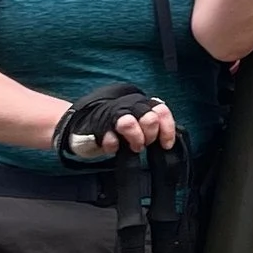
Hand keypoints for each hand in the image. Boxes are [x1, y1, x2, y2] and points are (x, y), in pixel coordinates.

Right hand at [56, 90, 178, 157]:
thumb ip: (154, 128)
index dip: (167, 129)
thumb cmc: (116, 129)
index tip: (165, 144)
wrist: (82, 127)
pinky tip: (112, 146)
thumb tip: (171, 138)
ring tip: (131, 146)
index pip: (161, 111)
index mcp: (141, 105)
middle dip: (149, 135)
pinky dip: (112, 144)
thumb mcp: (139, 127)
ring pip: (129, 123)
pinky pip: (109, 136)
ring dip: (134, 138)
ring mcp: (112, 116)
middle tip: (142, 144)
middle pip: (149, 118)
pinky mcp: (96, 127)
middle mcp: (128, 107)